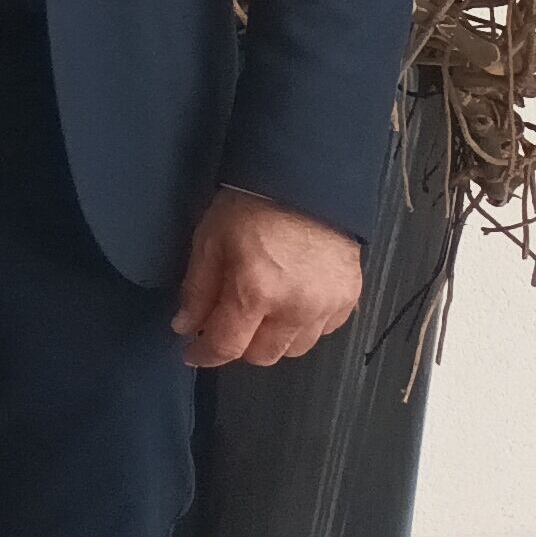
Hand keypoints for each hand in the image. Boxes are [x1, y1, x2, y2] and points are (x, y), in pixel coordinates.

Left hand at [173, 191, 362, 367]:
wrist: (307, 180)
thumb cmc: (251, 205)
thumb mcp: (210, 240)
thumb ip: (198, 289)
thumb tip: (186, 327)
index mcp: (257, 292)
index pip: (228, 347)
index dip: (205, 355)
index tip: (192, 353)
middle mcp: (296, 309)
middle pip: (263, 356)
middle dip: (238, 347)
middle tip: (223, 326)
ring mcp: (328, 307)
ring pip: (295, 349)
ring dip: (271, 341)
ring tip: (257, 315)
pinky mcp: (349, 299)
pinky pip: (323, 332)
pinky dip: (302, 327)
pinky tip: (288, 305)